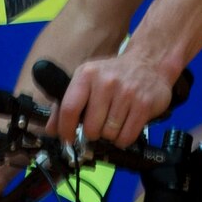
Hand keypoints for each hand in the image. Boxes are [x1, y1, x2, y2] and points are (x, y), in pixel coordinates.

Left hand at [55, 56, 171, 145]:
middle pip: (91, 128)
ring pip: (109, 134)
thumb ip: (66, 104)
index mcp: (86, 74)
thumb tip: (52, 130)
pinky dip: (124, 139)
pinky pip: (127, 137)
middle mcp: (106, 82)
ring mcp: (126, 93)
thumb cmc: (114, 75)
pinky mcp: (143, 105)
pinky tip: (125, 127)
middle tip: (99, 126)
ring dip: (110, 135)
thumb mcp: (87, 81)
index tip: (67, 139)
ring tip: (114, 122)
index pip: (69, 109)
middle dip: (93, 133)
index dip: (65, 130)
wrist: (149, 62)